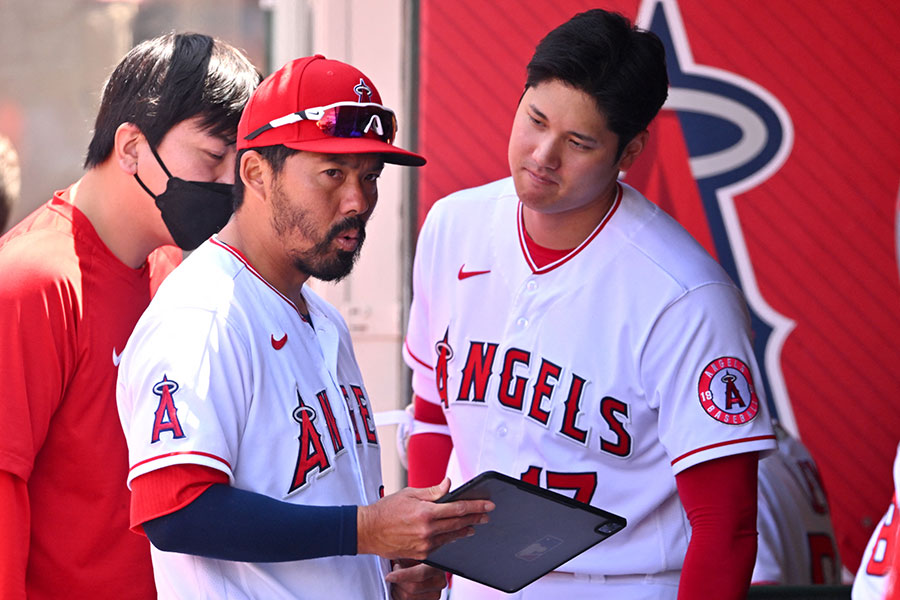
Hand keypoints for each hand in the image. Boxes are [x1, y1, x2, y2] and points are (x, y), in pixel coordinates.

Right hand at [357, 477, 493, 559]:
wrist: (368, 531)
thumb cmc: (386, 510)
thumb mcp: (409, 494)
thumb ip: (432, 491)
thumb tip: (449, 484)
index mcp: (426, 512)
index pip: (458, 508)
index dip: (475, 506)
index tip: (488, 504)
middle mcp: (428, 530)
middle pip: (459, 523)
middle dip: (475, 518)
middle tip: (487, 514)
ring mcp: (425, 544)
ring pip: (451, 536)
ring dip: (465, 529)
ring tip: (474, 525)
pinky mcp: (421, 554)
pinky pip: (440, 545)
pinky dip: (449, 538)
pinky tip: (455, 534)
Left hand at [386, 559, 446, 599]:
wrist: (424, 568)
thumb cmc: (416, 559)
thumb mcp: (412, 554)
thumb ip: (406, 555)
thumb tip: (393, 556)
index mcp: (437, 567)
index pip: (420, 574)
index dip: (402, 576)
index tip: (389, 576)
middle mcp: (439, 582)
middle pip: (412, 588)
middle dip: (397, 582)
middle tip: (393, 574)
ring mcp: (435, 595)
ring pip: (408, 597)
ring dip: (397, 589)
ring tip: (397, 580)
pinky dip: (399, 596)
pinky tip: (400, 588)